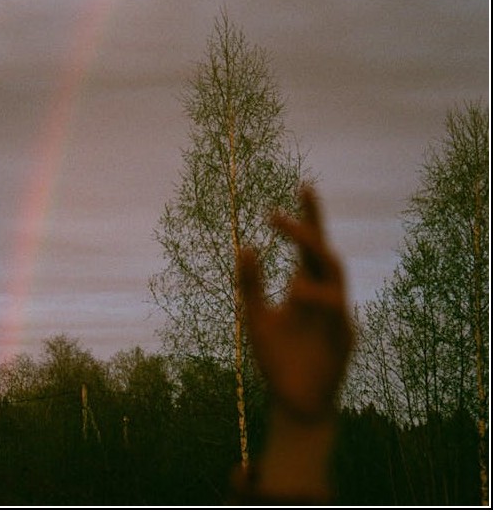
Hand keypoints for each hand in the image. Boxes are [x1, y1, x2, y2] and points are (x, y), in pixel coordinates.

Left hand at [237, 186, 353, 420]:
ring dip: (310, 259)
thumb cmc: (277, 359)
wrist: (292, 402)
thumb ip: (251, 285)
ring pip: (335, 274)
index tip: (304, 185)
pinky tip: (294, 292)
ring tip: (279, 258)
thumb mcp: (256, 318)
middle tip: (282, 211)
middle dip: (309, 227)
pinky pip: (335, 308)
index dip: (310, 216)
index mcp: (306, 287)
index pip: (311, 244)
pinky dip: (314, 296)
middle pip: (325, 251)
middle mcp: (326, 295)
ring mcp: (337, 314)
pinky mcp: (344, 337)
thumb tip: (244, 247)